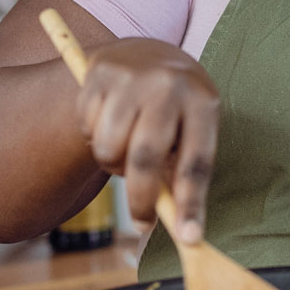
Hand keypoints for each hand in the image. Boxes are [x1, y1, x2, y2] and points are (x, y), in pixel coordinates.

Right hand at [72, 38, 219, 242]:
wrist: (144, 51)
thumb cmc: (174, 107)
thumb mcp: (191, 127)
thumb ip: (182, 170)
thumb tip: (182, 229)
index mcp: (202, 101)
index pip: (196, 161)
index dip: (192, 203)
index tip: (188, 238)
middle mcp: (168, 84)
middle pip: (145, 157)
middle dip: (141, 200)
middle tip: (141, 222)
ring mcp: (131, 76)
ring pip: (109, 147)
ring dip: (113, 165)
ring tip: (126, 154)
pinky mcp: (98, 73)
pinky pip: (87, 129)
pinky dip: (94, 139)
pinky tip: (109, 124)